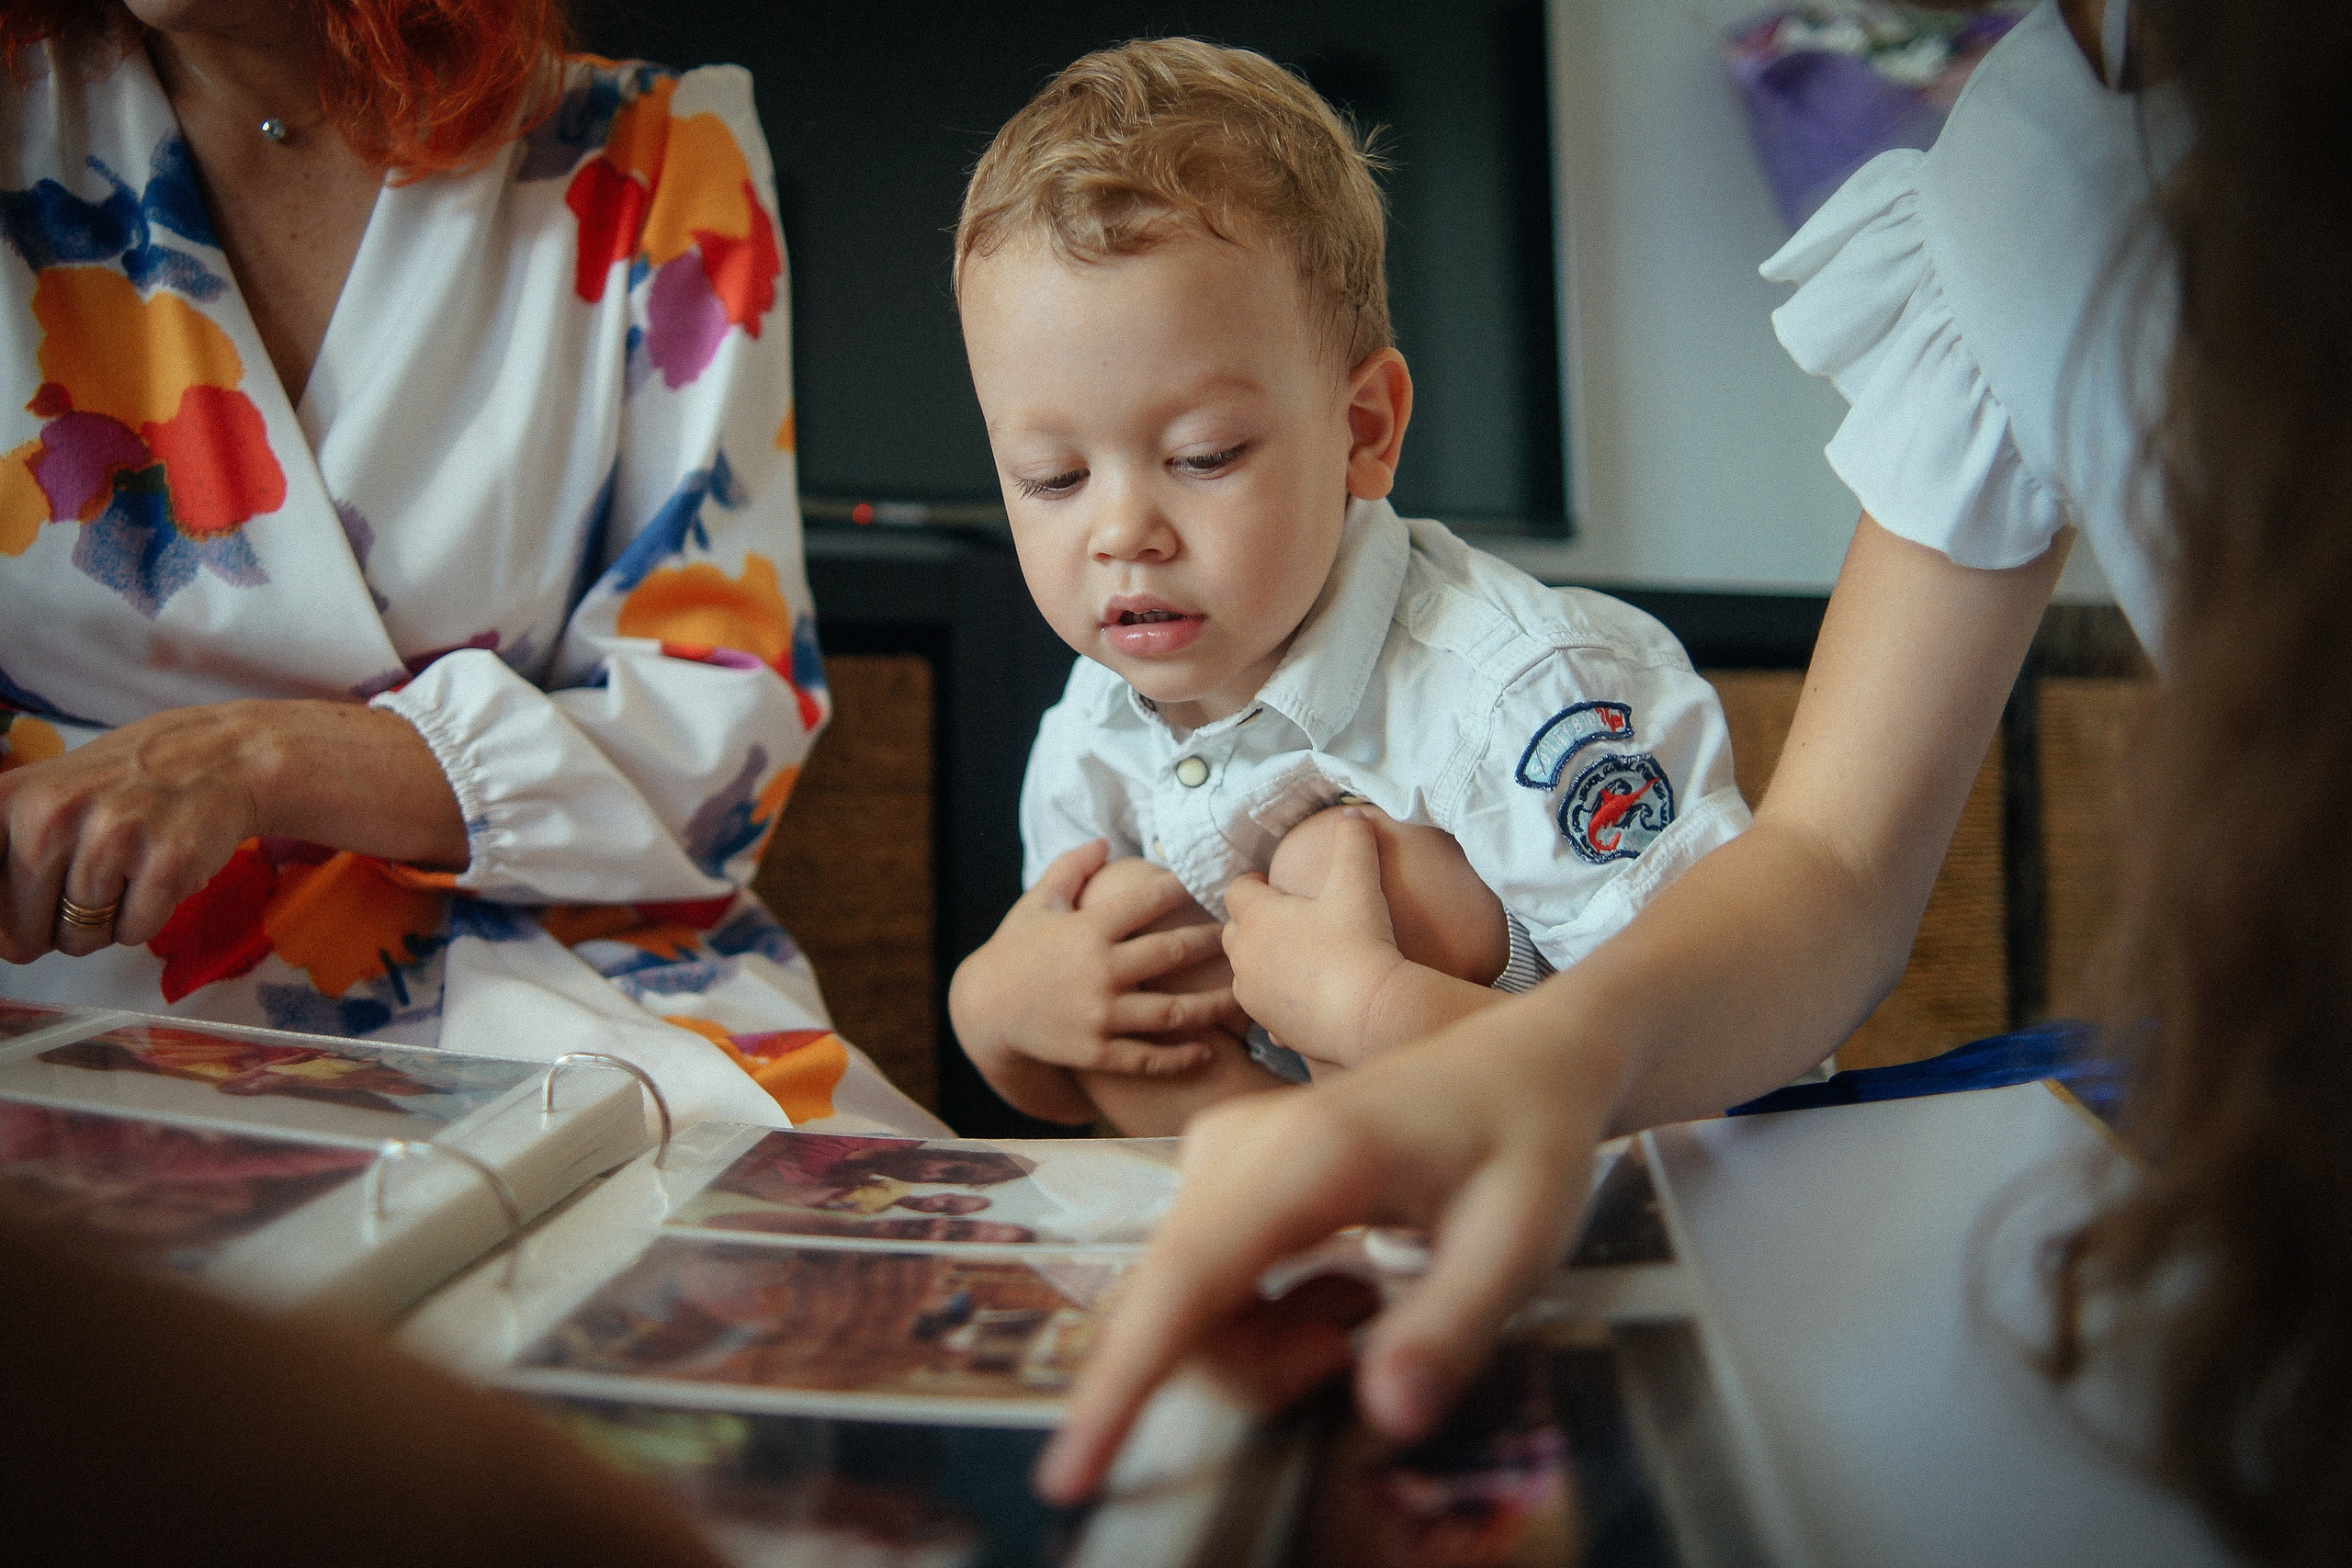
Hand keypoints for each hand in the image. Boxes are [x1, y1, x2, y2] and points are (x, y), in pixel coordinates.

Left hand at [0, 699, 463, 964]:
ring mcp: (112, 840)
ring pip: (79, 939)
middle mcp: (51, 818)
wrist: (221, 756)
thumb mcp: (47, 798)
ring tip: (129, 869)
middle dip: (57, 925)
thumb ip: (7, 858)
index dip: (10, 916)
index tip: (36, 901)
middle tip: (92, 878)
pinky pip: (132, 934)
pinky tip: (158, 872)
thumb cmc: (127, 785)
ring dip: (106, 920)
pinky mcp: (166, 865)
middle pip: (24, 934)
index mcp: (12, 801)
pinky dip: (146, 917)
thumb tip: (6, 946)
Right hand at [948, 842, 1245, 1123]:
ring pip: (1171, 1012)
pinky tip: (1207, 1050)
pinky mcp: (1095, 1052)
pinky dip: (1180, 1057)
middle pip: (1171, 953)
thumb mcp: (1036, 903)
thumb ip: (1070, 868)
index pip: (1147, 901)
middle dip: (1212, 943)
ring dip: (1213, 1004)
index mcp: (1087, 929)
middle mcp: (1098, 971)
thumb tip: (1104, 841)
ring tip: (1243, 997)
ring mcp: (1098, 1014)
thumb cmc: (1014, 949)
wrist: (982, 1010)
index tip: (1211, 885)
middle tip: (1242, 935)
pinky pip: (1146, 1057)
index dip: (1183, 889)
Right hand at [1033, 998, 1626, 1503]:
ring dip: (1268, 1345)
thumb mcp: (1521, 1239)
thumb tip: (1387, 1416)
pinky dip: (1264, 1316)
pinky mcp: (1218, 1170)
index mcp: (1309, 1157)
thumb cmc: (1528, 1141)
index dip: (1122, 1384)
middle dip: (1263, 1371)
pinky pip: (1202, 1281)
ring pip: (1188, 1306)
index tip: (1070, 1472)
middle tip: (1364, 1346)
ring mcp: (1218, 1154)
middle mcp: (1237, 1148)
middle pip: (1183, 1313)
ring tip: (1365, 1306)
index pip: (1189, 1283)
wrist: (1521, 1058)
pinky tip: (1341, 1286)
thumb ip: (1450, 1327)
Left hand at [1223, 809, 1408, 1067]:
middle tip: (1284, 919)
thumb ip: (1354, 843)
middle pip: (1234, 931)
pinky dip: (1278, 999)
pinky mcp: (1270, 1027)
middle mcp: (1245, 956)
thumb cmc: (1360, 944)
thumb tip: (1353, 815)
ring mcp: (1253, 995)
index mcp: (1257, 917)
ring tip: (1294, 958)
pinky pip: (1263, 1008)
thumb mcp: (1360, 884)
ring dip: (1262, 962)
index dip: (1252, 883)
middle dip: (1252, 923)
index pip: (1236, 890)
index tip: (1270, 883)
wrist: (1372, 1015)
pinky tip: (1305, 997)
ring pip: (1244, 972)